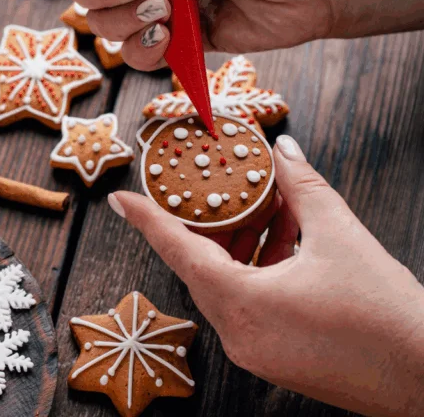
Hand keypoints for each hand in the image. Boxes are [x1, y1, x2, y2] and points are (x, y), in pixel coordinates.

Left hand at [106, 137, 423, 416]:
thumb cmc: (389, 318)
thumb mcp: (342, 237)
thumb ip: (302, 188)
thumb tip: (283, 151)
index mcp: (242, 304)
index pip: (178, 250)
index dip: (147, 219)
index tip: (120, 199)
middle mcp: (238, 334)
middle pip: (203, 266)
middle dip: (213, 223)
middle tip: (219, 188)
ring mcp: (254, 351)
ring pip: (227, 286)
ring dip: (242, 245)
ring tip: (270, 208)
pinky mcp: (274, 358)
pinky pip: (248, 306)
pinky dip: (258, 272)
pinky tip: (286, 242)